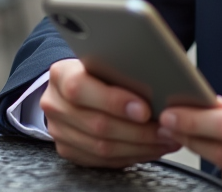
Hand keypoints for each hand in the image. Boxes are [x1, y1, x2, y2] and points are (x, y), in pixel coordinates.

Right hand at [40, 59, 180, 167]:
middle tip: (166, 128)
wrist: (74, 87)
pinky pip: (103, 160)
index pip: (81, 88)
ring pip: (102, 147)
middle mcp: (55, 104)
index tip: (144, 109)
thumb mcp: (103, 61)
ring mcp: (59, 130)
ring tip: (166, 139)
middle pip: (97, 124)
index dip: (114, 101)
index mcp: (61, 74)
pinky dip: (132, 155)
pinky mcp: (68, 150)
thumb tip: (158, 80)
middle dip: (138, 130)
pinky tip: (151, 148)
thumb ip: (120, 69)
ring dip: (141, 146)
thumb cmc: (96, 71)